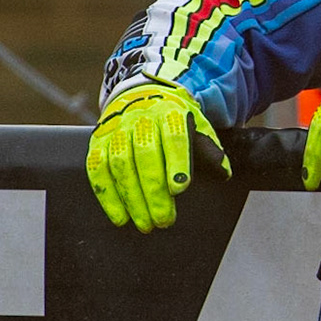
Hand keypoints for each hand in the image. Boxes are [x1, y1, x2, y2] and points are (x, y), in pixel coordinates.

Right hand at [86, 81, 228, 231]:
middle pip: (145, 156)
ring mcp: (116, 130)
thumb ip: (209, 149)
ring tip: (145, 223)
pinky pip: (97, 171)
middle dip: (154, 192)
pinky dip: (107, 197)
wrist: (142, 96)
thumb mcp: (197, 126)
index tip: (180, 188)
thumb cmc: (174, 121)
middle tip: (164, 219)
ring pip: (120, 165)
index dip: (177, 162)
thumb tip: (223, 172)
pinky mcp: (97, 142)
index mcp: (170, 113)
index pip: (174, 136)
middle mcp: (140, 119)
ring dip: (132, 199)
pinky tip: (120, 217)